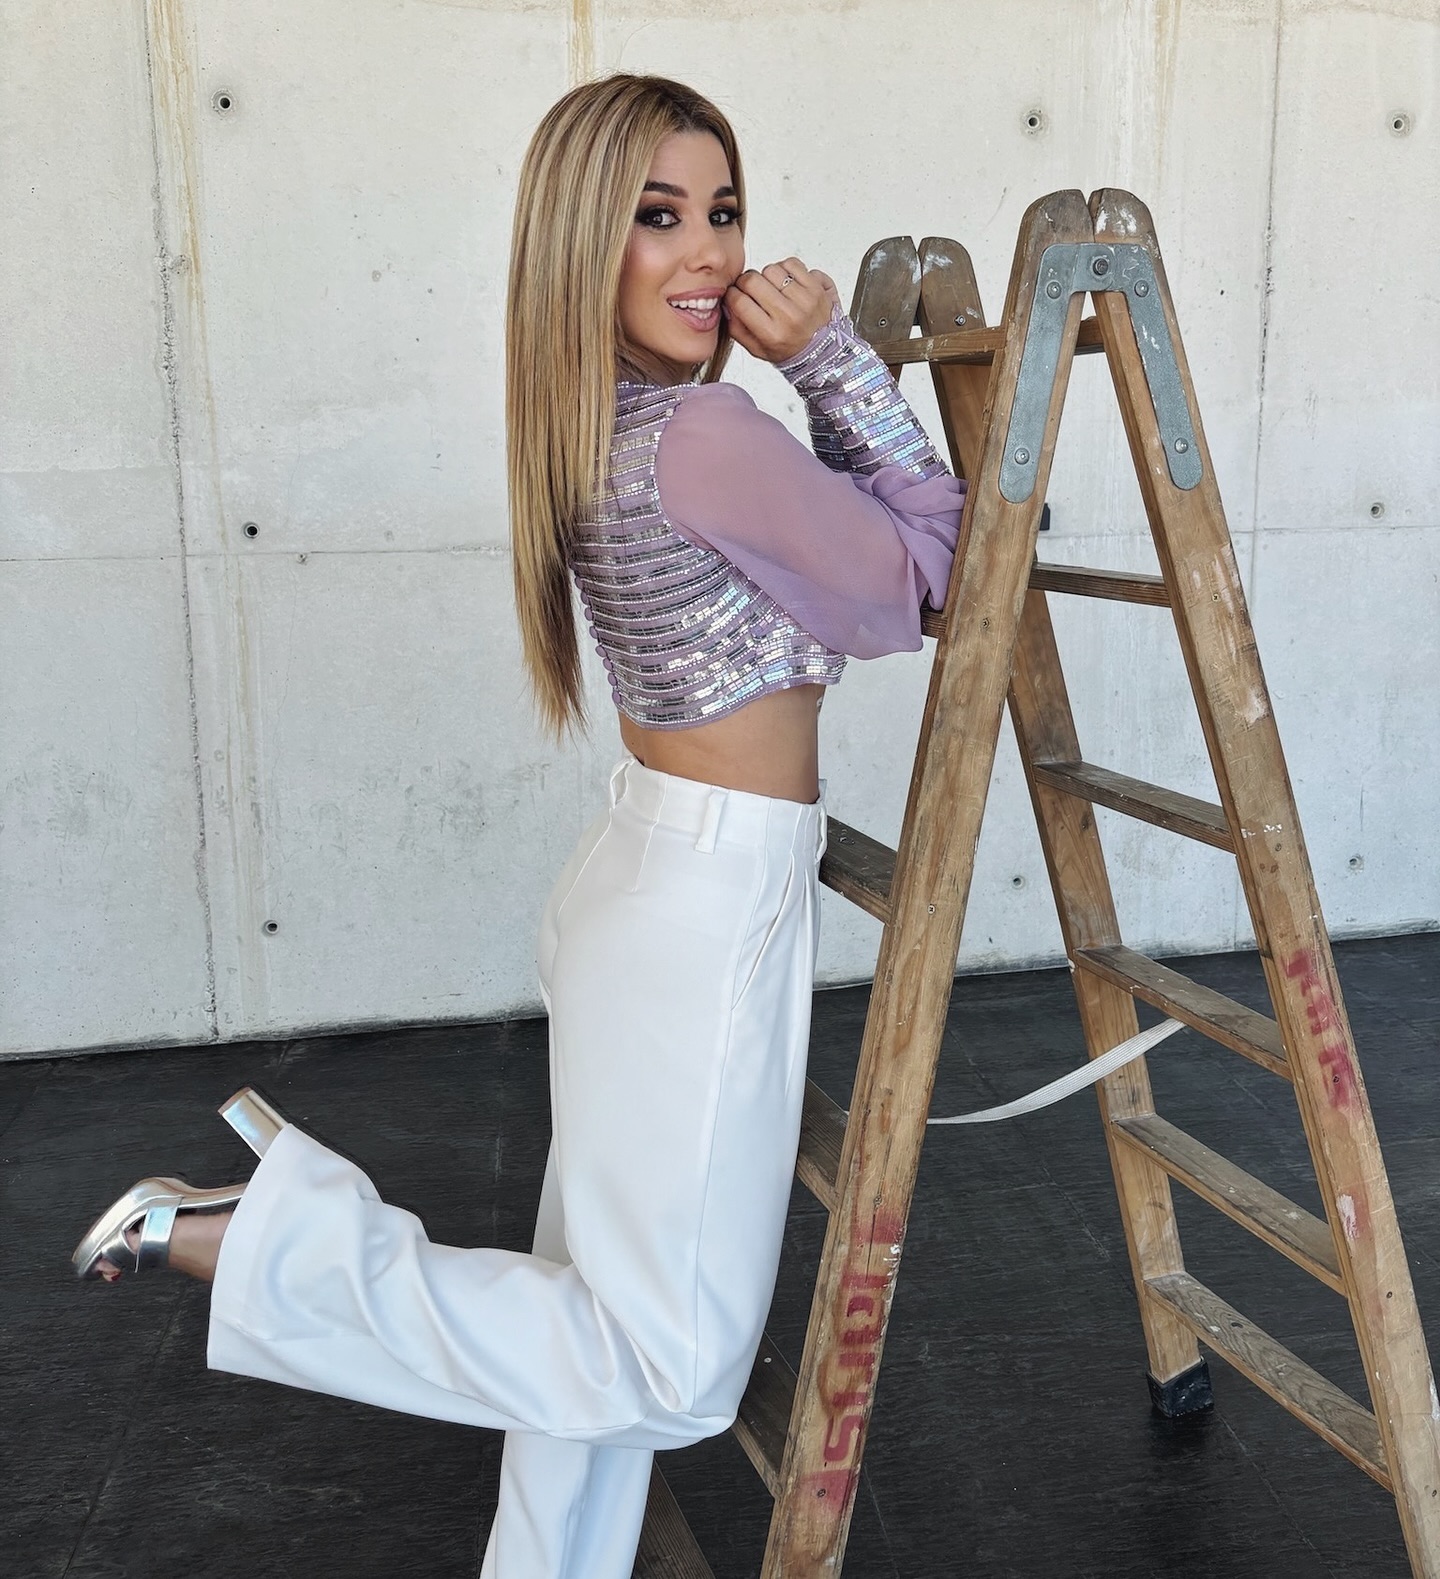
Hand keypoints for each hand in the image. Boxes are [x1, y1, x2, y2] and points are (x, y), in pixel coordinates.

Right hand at [724, 258, 841, 363]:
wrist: (825, 353)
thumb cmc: (791, 351)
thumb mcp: (758, 350)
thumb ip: (737, 329)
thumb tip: (726, 304)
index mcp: (772, 334)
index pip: (740, 302)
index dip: (731, 295)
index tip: (733, 295)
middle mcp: (789, 315)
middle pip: (752, 280)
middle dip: (746, 282)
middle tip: (751, 290)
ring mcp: (806, 299)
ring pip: (771, 269)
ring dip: (767, 276)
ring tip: (772, 289)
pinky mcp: (818, 287)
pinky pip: (792, 264)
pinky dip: (786, 269)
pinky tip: (787, 284)